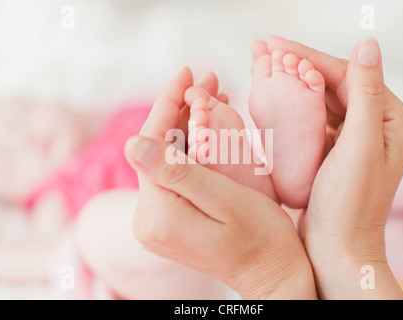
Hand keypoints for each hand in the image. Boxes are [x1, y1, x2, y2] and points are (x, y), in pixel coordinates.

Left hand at [126, 67, 316, 298]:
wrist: (272, 274)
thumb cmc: (261, 238)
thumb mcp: (224, 200)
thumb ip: (177, 173)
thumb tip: (131, 143)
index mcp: (159, 213)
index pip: (152, 144)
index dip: (167, 103)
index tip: (187, 72)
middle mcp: (149, 219)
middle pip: (157, 148)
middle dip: (180, 108)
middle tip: (208, 79)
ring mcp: (157, 220)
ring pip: (166, 157)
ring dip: (187, 124)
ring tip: (213, 94)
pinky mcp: (169, 219)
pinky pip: (175, 172)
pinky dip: (191, 146)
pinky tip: (208, 125)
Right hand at [263, 36, 402, 298]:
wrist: (336, 249)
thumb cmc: (350, 207)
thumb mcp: (359, 148)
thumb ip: (364, 95)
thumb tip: (368, 45)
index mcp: (394, 120)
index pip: (350, 76)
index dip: (311, 57)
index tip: (277, 44)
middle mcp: (378, 125)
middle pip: (335, 84)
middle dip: (299, 65)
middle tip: (264, 48)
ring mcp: (355, 138)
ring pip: (322, 100)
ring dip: (294, 83)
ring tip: (264, 65)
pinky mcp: (335, 151)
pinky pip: (314, 120)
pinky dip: (294, 107)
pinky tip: (275, 96)